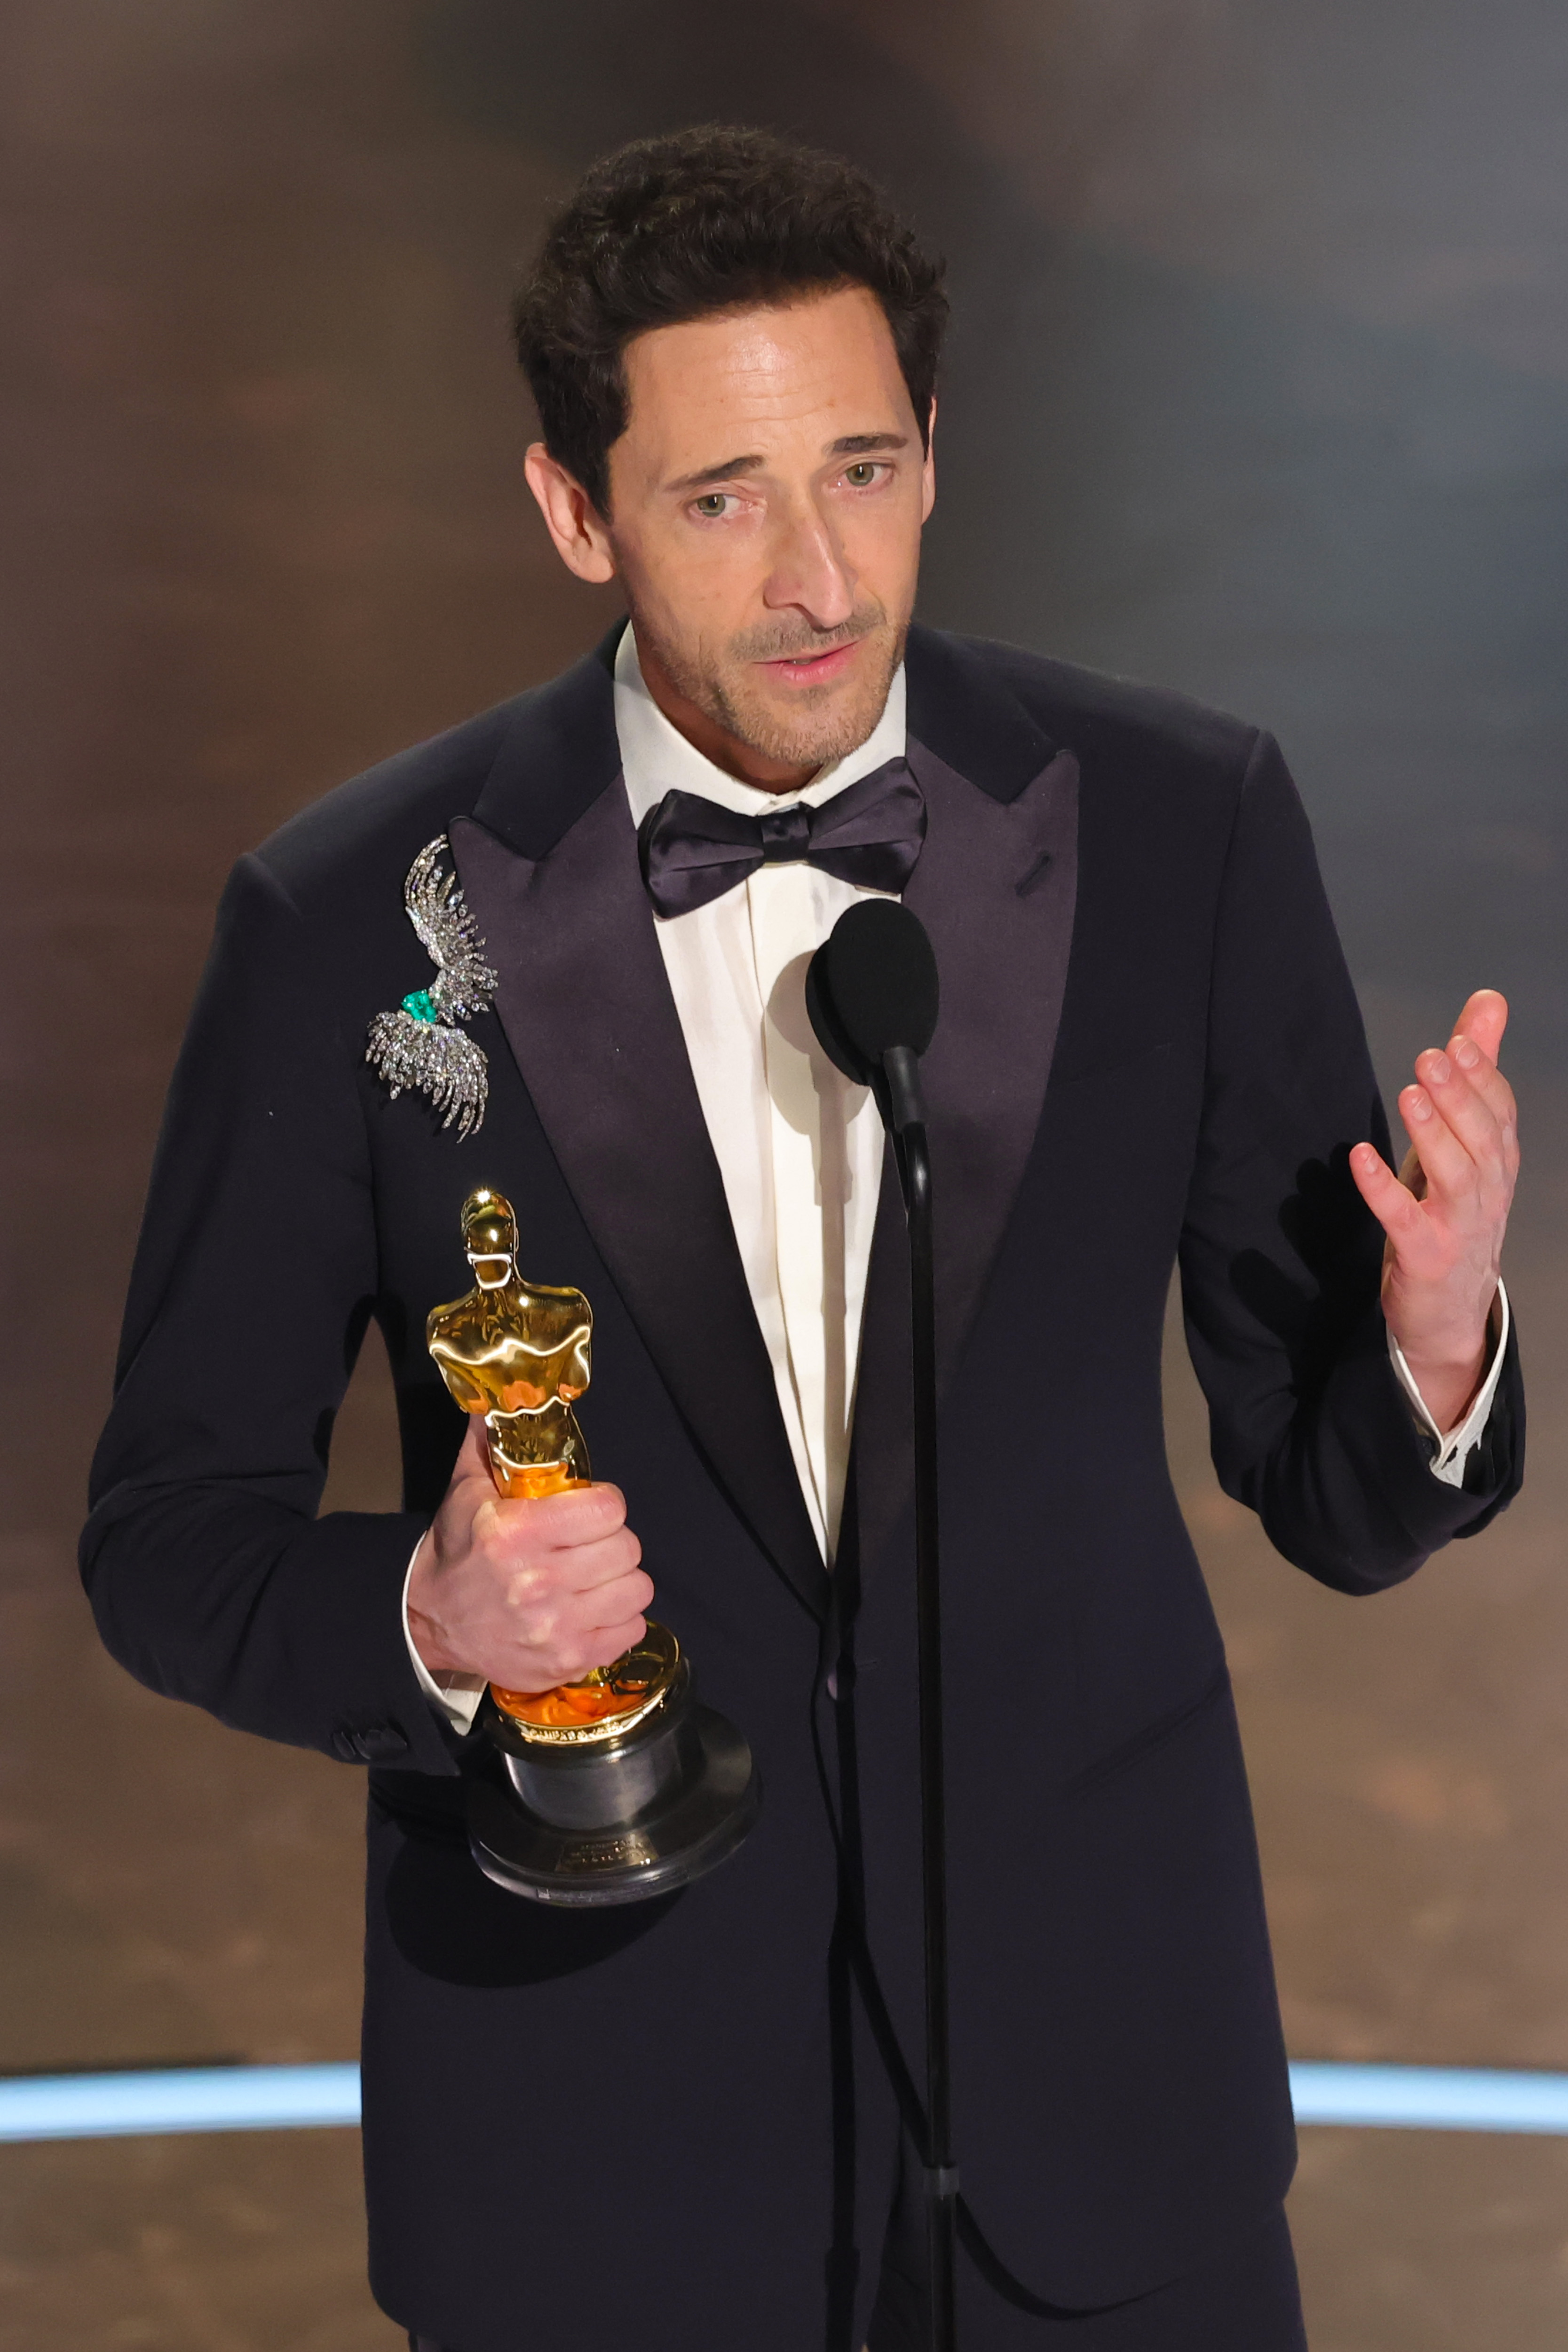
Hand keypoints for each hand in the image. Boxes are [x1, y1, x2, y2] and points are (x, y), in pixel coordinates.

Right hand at [407, 1416, 652, 1689]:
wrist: (428, 1621)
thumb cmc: (457, 1552)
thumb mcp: (466, 1490)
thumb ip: (488, 1441)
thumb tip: (505, 1392)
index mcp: (517, 1533)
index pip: (608, 1510)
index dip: (605, 1505)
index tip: (591, 1508)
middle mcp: (538, 1582)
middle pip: (628, 1549)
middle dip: (614, 1542)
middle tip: (592, 1544)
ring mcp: (555, 1628)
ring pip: (637, 1590)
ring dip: (621, 1581)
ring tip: (596, 1577)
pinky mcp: (567, 1661)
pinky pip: (630, 1632)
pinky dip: (620, 1620)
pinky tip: (594, 1609)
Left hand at [1350, 989, 1516, 1433]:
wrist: (1451, 1311)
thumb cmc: (1452, 1212)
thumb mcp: (1463, 1140)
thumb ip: (1474, 1070)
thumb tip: (1488, 1001)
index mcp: (1497, 1162)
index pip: (1500, 1112)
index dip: (1483, 1076)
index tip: (1459, 1040)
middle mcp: (1488, 1192)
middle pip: (1483, 1138)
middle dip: (1460, 1096)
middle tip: (1432, 1056)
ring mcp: (1460, 1227)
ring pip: (1457, 1176)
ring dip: (1433, 1134)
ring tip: (1410, 1094)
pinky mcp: (1426, 1257)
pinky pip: (1406, 1220)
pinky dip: (1384, 1189)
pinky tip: (1361, 1158)